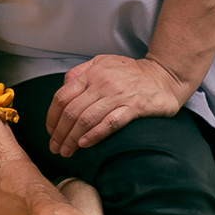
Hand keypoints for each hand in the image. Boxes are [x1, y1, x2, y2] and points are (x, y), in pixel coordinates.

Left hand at [44, 53, 188, 153]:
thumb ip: (81, 72)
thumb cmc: (130, 72)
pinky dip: (95, 135)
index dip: (52, 117)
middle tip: (55, 148)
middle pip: (72, 111)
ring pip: (87, 119)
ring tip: (67, 152)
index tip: (50, 132)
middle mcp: (102, 83)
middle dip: (60, 133)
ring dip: (72, 138)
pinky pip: (110, 123)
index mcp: (91, 73)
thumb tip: (63, 87)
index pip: (62, 96)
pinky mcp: (134, 107)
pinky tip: (85, 144)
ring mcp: (118, 95)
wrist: (164, 75)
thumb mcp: (102, 63)